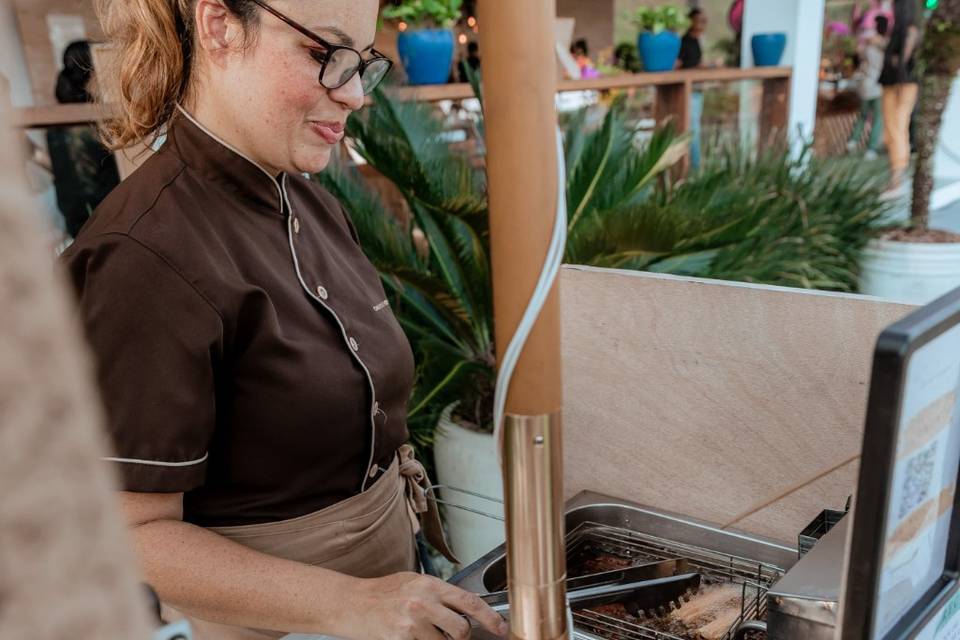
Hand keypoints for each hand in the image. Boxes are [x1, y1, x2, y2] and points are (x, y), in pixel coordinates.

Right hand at [341, 572, 508, 639]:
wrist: (351, 603)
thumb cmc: (382, 593)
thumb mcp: (414, 583)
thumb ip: (439, 594)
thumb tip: (465, 608)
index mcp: (430, 585)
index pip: (470, 602)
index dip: (491, 618)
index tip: (502, 628)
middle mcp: (423, 602)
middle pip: (461, 630)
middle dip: (461, 637)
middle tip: (451, 635)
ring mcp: (411, 624)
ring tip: (424, 633)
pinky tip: (411, 637)